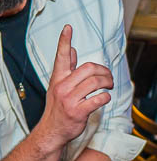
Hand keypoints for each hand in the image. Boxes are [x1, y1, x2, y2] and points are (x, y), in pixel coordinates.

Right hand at [35, 25, 112, 150]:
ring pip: (95, 82)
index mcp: (57, 80)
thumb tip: (72, 50)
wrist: (51, 132)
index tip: (68, 28)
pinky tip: (103, 99)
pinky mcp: (78, 111)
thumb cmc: (57, 109)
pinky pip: (98, 99)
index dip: (64, 41)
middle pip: (88, 68)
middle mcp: (62, 87)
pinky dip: (105, 98)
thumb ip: (66, 69)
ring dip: (107, 83)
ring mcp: (69, 100)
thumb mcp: (57, 87)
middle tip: (108, 78)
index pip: (61, 57)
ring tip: (108, 87)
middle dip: (103, 71)